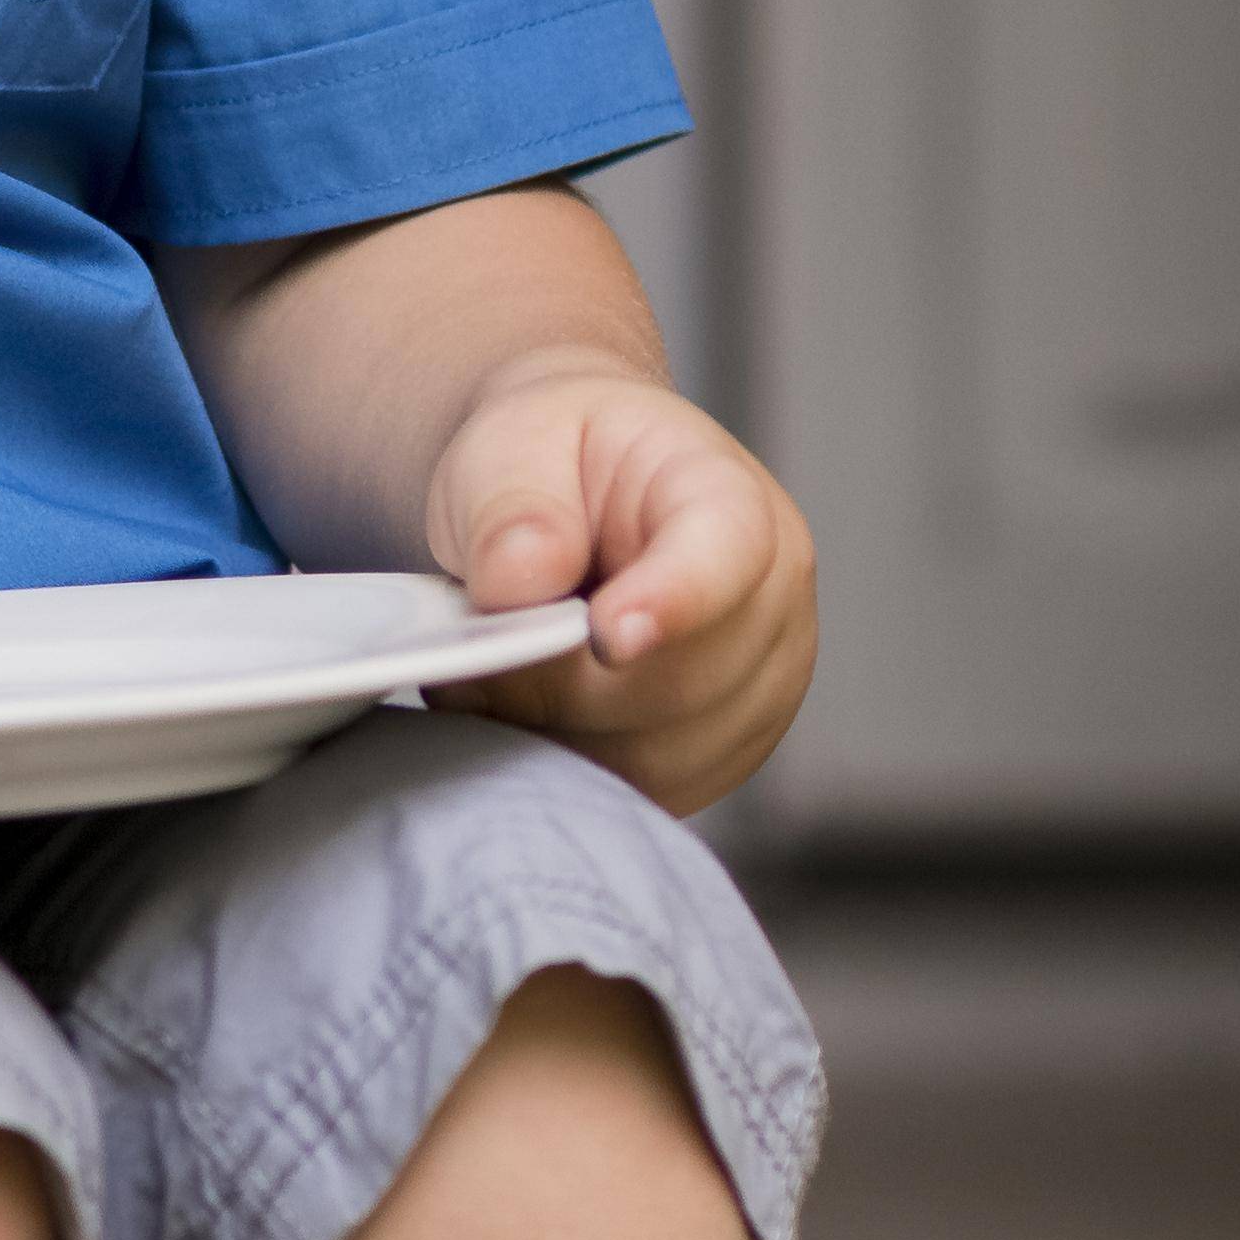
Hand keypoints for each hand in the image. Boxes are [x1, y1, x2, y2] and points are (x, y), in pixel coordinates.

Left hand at [413, 354, 817, 811]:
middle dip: (558, 683)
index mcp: (730, 500)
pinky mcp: (718, 757)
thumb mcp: (512, 446)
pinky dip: (567, 767)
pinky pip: (642, 793)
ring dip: (552, 732)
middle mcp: (771, 603)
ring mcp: (757, 691)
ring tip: (485, 677)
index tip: (606, 637)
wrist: (567, 502)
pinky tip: (523, 715)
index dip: (673, 603)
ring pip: (656, 756)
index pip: (726, 558)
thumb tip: (519, 584)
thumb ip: (512, 506)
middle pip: (681, 685)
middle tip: (467, 655)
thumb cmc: (551, 465)